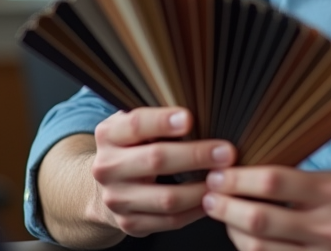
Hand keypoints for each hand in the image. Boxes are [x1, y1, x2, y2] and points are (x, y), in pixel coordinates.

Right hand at [89, 107, 235, 237]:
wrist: (104, 186)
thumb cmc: (132, 147)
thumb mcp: (135, 126)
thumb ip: (159, 118)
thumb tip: (202, 107)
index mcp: (109, 135)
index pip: (136, 125)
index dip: (163, 121)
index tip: (189, 119)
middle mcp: (107, 167)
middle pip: (156, 160)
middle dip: (196, 155)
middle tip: (226, 152)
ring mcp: (117, 199)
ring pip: (167, 198)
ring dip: (202, 188)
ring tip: (225, 178)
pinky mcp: (130, 223)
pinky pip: (170, 221)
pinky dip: (196, 210)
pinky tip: (212, 198)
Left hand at [202, 166, 330, 250]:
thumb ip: (303, 179)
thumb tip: (251, 168)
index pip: (274, 182)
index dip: (238, 179)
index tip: (219, 174)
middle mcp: (330, 226)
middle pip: (260, 219)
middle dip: (225, 206)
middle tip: (209, 195)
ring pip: (259, 248)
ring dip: (231, 231)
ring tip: (221, 215)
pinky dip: (250, 250)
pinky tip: (242, 237)